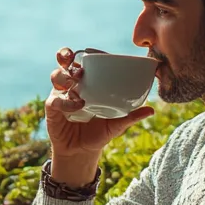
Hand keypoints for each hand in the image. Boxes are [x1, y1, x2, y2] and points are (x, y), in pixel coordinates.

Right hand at [44, 47, 153, 183]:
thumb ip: (131, 116)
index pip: (81, 61)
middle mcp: (71, 85)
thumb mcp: (116, 124)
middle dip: (66, 56)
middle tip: (75, 60)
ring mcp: (60, 95)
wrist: (82, 152)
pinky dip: (67, 101)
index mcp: (86, 83)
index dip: (81, 53)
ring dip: (64, 75)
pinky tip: (79, 105)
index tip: (89, 52)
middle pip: (63, 62)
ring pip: (56, 76)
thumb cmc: (99, 133)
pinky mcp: (52, 109)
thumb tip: (152, 110)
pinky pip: (56, 100)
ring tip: (76, 81)